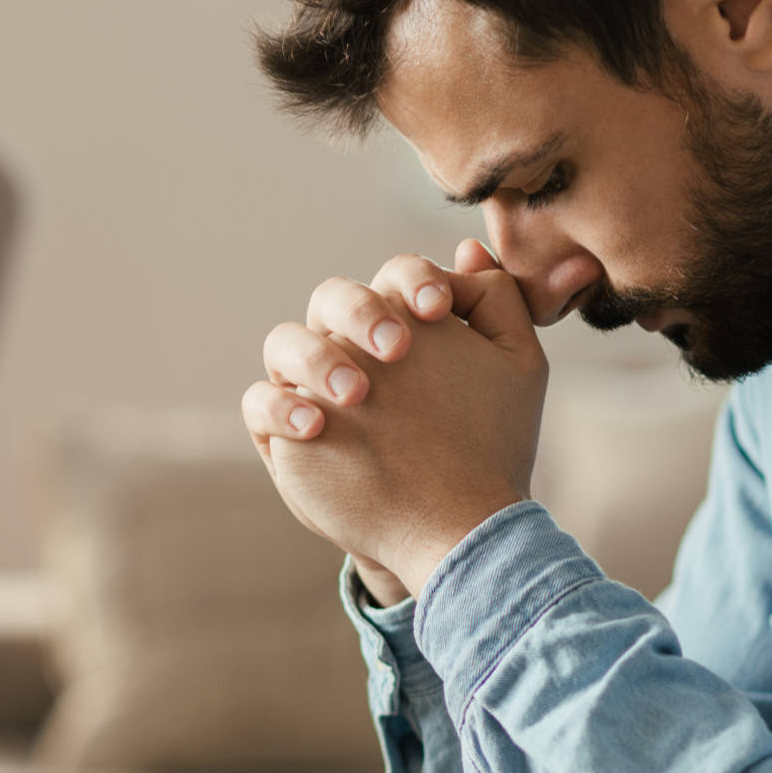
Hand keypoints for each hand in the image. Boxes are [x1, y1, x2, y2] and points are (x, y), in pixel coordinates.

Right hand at [242, 243, 547, 596]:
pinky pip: (259, 402)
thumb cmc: (484, 442)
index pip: (394, 276)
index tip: (439, 309)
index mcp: (401, 321)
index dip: (413, 280)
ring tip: (356, 393)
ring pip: (285, 341)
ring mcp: (312, 387)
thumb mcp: (512, 371)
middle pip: (333, 297)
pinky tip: (316, 426)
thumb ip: (498, 303)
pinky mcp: (284, 431)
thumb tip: (470, 248)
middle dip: (362, 313)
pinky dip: (280, 407)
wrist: (455, 524)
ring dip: (316, 358)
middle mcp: (350, 345)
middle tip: (397, 349)